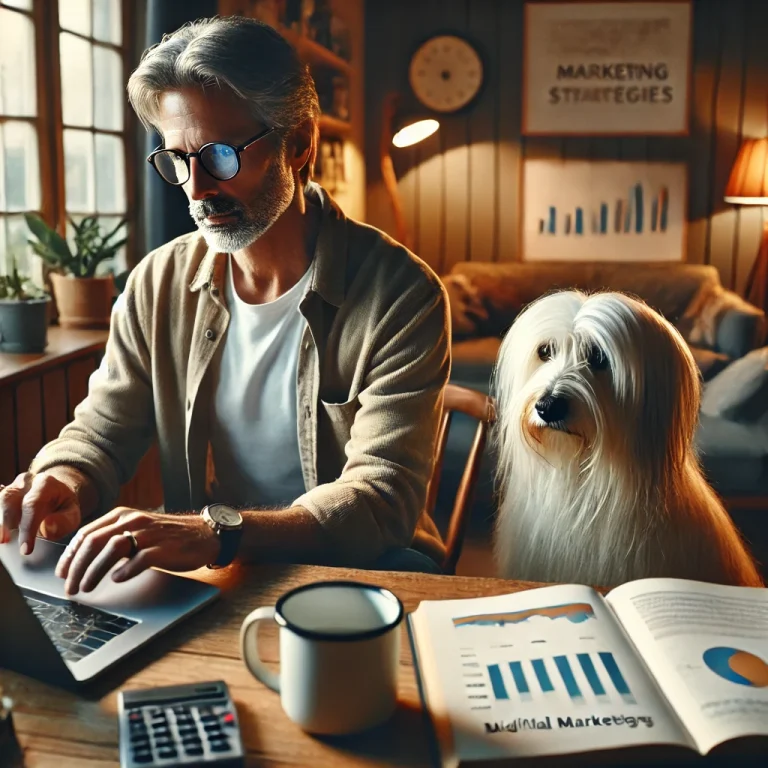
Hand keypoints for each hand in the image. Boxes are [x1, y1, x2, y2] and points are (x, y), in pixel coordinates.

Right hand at [0, 472, 81, 553]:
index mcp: (45, 483)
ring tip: (2, 540)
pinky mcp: (3, 496)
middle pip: (9, 499)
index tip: (26, 549)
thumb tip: (47, 528)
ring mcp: (11, 488)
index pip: (32, 504)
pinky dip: (0, 521)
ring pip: (0, 502)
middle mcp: (24, 482)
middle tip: (4, 541)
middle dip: (4, 522)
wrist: (55, 493)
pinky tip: (2, 535)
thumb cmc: (63, 506)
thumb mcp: (72, 513)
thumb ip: (64, 521)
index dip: (27, 527)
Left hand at [55, 507, 220, 594]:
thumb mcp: (137, 530)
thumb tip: (84, 559)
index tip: (62, 572)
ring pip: (111, 550)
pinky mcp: (163, 548)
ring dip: (94, 571)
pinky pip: (139, 559)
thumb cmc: (168, 536)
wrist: (203, 534)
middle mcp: (133, 521)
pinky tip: (117, 579)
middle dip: (76, 567)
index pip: (86, 533)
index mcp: (122, 515)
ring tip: (86, 588)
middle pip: (94, 542)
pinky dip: (124, 570)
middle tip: (69, 587)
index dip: (70, 555)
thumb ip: (114, 538)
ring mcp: (148, 534)